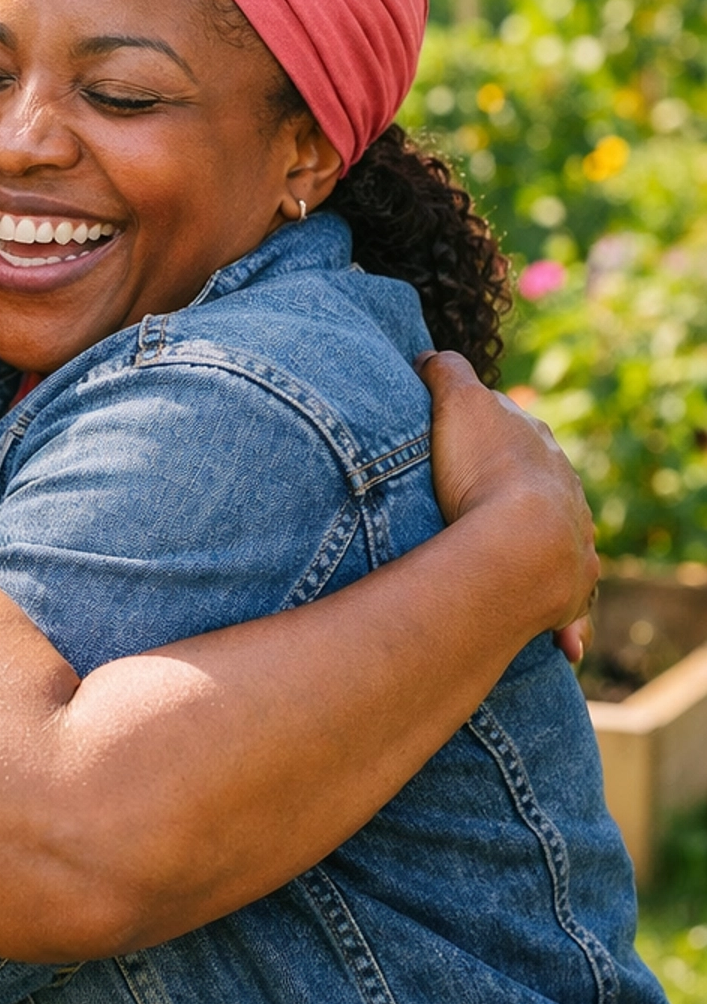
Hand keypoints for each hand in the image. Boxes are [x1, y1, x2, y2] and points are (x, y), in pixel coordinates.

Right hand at [418, 352, 597, 652]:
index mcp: (538, 446)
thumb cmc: (484, 469)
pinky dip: (569, 623)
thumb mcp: (457, 403)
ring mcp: (575, 540)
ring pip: (567, 547)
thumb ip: (445, 371)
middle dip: (527, 498)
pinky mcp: (574, 588)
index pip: (519, 434)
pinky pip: (573, 606)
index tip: (470, 451)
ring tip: (524, 579)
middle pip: (546, 490)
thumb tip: (430, 356)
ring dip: (550, 561)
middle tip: (490, 515)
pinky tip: (564, 647)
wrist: (521, 541)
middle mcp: (567, 491)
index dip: (493, 440)